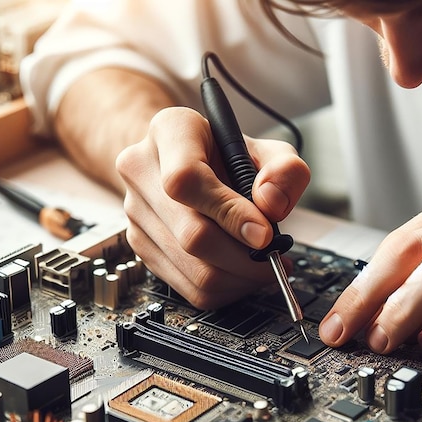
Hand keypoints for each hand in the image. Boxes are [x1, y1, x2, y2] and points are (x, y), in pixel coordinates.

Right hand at [116, 106, 309, 308]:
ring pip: (194, 269)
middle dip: (245, 257)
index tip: (264, 233)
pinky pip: (190, 287)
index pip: (186, 180)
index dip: (229, 214)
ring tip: (264, 265)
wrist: (185, 161)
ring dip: (240, 278)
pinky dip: (226, 289)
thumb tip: (271, 206)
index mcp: (171, 132)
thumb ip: (284, 170)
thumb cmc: (226, 155)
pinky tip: (243, 273)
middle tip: (275, 255)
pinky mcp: (142, 247)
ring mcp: (137, 213)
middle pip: (192, 235)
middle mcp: (142, 171)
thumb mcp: (267, 149)